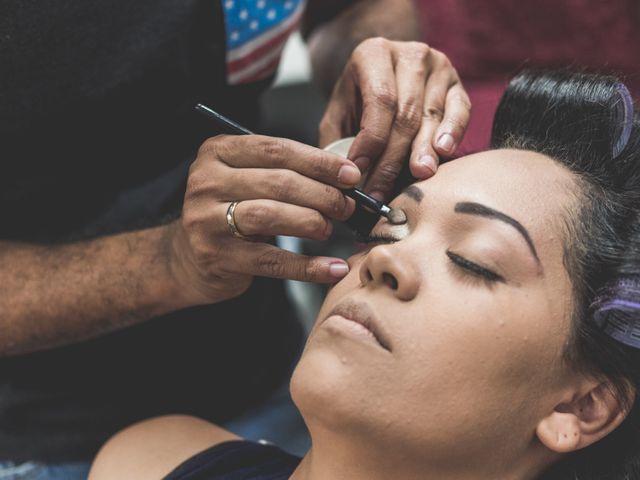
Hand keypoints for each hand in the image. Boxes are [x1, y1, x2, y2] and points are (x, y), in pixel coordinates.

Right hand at [168, 134, 359, 304]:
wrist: (187, 257)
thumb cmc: (229, 212)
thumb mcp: (246, 180)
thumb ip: (284, 171)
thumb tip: (344, 177)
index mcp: (218, 152)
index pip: (276, 149)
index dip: (319, 162)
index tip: (350, 175)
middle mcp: (207, 182)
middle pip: (277, 182)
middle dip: (322, 194)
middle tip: (346, 207)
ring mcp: (207, 220)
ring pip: (270, 215)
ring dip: (311, 222)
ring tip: (330, 229)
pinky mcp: (216, 256)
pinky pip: (271, 260)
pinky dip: (307, 266)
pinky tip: (333, 268)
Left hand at [319, 38, 470, 200]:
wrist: (382, 78)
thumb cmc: (357, 103)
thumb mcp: (338, 115)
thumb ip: (338, 142)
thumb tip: (346, 176)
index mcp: (373, 53)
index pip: (379, 99)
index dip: (371, 139)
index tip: (359, 170)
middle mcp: (410, 55)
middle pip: (405, 113)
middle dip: (392, 157)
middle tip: (383, 190)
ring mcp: (438, 67)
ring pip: (431, 115)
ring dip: (423, 150)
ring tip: (418, 175)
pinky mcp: (457, 84)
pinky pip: (460, 110)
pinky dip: (453, 132)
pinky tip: (445, 151)